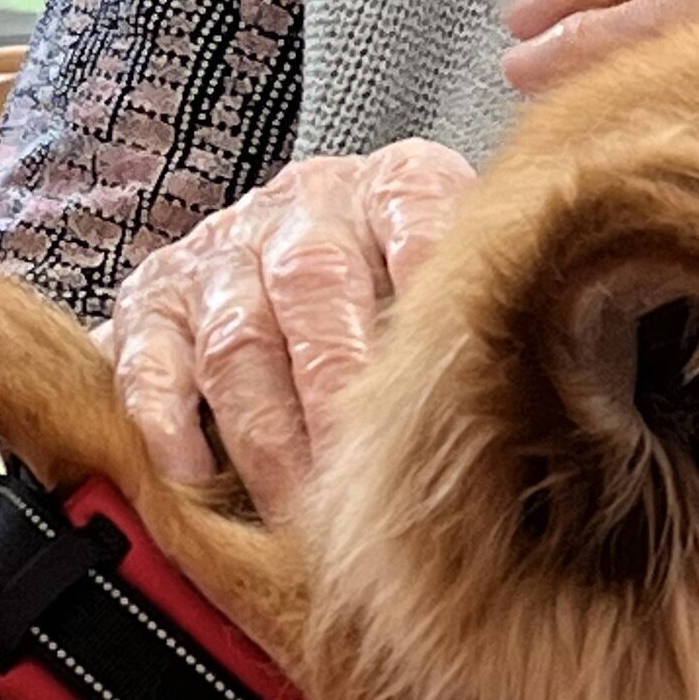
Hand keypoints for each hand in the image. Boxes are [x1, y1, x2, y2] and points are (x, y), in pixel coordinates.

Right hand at [105, 141, 473, 517]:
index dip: (429, 305)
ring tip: (297, 514)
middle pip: (315, 290)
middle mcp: (310, 205)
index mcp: (400, 185)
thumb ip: (487, 329)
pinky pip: (149, 358)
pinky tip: (194, 477)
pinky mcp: (156, 298)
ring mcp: (226, 249)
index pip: (420, 222)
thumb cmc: (400, 297)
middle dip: (337, 401)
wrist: (285, 256)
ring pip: (238, 339)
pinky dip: (165, 421)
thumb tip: (550, 408)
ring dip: (266, 437)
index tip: (441, 390)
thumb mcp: (460, 287)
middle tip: (363, 486)